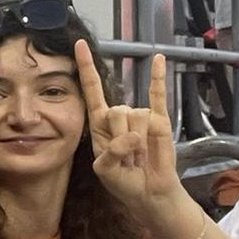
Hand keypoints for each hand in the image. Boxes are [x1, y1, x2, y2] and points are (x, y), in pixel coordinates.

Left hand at [75, 42, 178, 216]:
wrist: (148, 193)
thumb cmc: (122, 181)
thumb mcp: (105, 170)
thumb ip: (110, 153)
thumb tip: (133, 137)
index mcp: (100, 123)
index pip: (92, 90)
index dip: (86, 68)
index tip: (78, 45)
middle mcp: (120, 114)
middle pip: (117, 111)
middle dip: (120, 137)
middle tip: (127, 157)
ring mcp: (140, 116)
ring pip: (136, 116)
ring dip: (138, 141)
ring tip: (140, 155)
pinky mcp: (160, 120)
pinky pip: (158, 95)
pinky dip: (158, 77)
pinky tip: (159, 58)